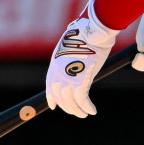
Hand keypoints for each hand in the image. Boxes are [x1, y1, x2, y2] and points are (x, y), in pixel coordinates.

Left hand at [45, 1, 118, 117]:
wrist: (93, 30)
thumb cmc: (88, 34)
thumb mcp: (74, 44)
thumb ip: (72, 56)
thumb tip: (80, 62)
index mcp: (55, 61)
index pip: (50, 84)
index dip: (51, 97)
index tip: (54, 106)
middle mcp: (58, 70)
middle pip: (59, 95)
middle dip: (67, 107)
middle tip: (76, 112)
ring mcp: (68, 76)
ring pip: (70, 101)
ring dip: (77, 111)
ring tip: (84, 114)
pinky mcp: (81, 80)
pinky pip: (82, 100)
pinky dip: (87, 107)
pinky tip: (92, 111)